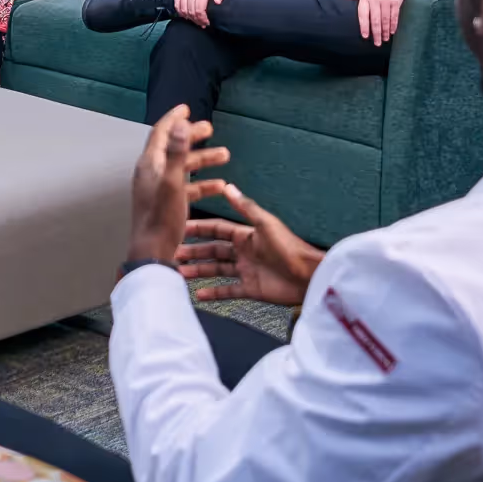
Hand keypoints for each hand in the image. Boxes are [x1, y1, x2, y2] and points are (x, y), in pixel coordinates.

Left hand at [127, 105, 230, 266]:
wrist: (153, 252)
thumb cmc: (162, 219)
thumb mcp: (173, 183)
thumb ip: (177, 153)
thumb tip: (180, 124)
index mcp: (150, 165)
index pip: (161, 133)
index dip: (173, 119)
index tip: (187, 108)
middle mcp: (152, 173)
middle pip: (173, 147)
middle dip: (192, 136)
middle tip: (210, 128)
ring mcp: (159, 188)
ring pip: (183, 167)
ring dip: (203, 160)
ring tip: (226, 155)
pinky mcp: (167, 202)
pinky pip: (186, 187)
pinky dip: (202, 184)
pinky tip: (220, 186)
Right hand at [174, 0, 228, 27]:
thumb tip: (217, 2)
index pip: (199, 10)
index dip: (202, 19)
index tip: (206, 23)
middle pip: (191, 11)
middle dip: (196, 20)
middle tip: (201, 24)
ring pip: (183, 10)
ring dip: (188, 18)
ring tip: (195, 20)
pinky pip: (176, 5)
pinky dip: (180, 12)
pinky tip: (187, 15)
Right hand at [176, 183, 324, 305]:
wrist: (309, 276)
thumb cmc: (289, 248)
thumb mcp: (266, 224)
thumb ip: (245, 207)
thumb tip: (228, 186)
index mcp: (246, 235)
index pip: (216, 229)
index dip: (199, 228)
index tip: (179, 228)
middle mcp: (243, 252)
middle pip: (212, 250)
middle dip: (193, 251)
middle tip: (173, 254)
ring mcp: (246, 271)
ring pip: (216, 270)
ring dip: (198, 271)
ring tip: (179, 273)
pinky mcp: (251, 289)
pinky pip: (227, 291)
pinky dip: (213, 293)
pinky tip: (198, 295)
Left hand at [336, 0, 409, 45]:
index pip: (363, 15)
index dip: (364, 26)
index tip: (365, 36)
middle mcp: (376, 0)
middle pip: (375, 20)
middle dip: (376, 33)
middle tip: (376, 44)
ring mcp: (387, 1)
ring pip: (385, 19)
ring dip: (385, 31)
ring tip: (384, 40)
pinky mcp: (397, 1)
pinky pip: (395, 15)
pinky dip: (393, 24)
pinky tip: (392, 32)